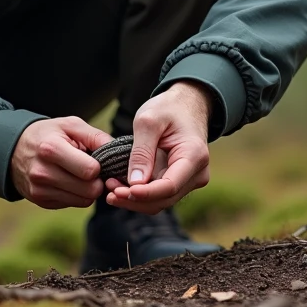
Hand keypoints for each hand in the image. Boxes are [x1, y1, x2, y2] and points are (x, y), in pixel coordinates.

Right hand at [10, 117, 111, 208]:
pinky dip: (76, 194)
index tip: (95, 159)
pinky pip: (73, 204)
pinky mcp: (41, 201)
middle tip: (91, 169)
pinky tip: (68, 180)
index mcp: (51, 149)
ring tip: (79, 173)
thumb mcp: (70, 125)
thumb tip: (119, 152)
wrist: (14, 150)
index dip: (99, 166)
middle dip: (96, 180)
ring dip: (88, 189)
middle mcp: (43, 173)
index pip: (90, 171)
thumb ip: (96, 136)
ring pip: (84, 201)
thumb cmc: (48, 134)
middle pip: (90, 190)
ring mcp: (40, 190)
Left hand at [105, 81, 211, 213]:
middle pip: (165, 198)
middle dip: (135, 199)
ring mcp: (190, 179)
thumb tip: (135, 183)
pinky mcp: (179, 181)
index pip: (170, 185)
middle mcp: (197, 173)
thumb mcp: (149, 121)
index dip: (145, 193)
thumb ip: (141, 151)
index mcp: (194, 156)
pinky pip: (159, 195)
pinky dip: (140, 195)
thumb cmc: (168, 108)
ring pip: (161, 201)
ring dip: (135, 200)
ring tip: (110, 191)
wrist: (185, 105)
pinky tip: (120, 188)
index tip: (121, 191)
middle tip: (109, 192)